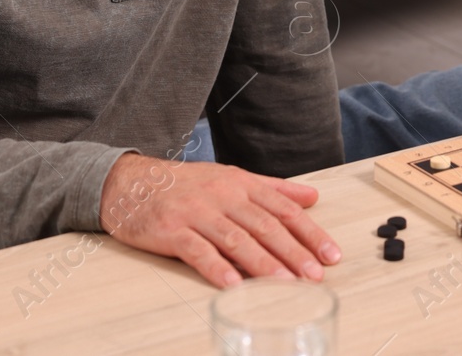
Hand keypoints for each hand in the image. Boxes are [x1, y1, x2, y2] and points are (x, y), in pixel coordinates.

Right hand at [98, 152, 340, 288]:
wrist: (131, 182)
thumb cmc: (186, 185)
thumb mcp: (232, 178)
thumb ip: (273, 189)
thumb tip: (311, 197)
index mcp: (241, 184)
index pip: (283, 210)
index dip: (310, 233)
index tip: (330, 254)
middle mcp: (223, 196)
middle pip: (265, 226)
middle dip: (294, 252)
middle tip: (315, 274)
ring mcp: (197, 212)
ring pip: (236, 239)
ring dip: (263, 263)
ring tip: (285, 283)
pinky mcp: (171, 230)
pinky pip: (198, 250)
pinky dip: (216, 267)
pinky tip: (233, 284)